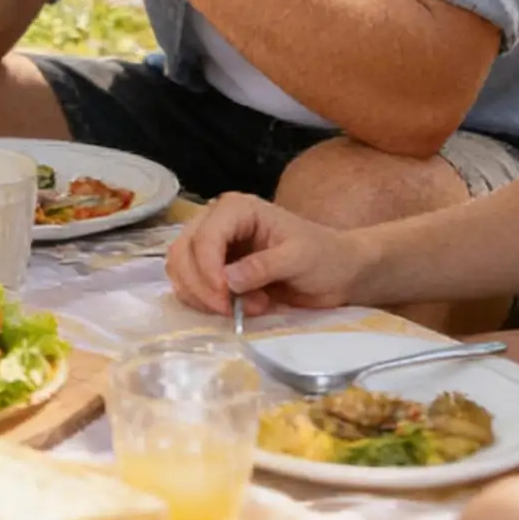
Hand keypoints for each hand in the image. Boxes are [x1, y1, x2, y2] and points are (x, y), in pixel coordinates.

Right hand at [165, 192, 368, 315]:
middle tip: (231, 310)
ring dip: (203, 296)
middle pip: (183, 252)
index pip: (205, 237)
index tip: (225, 301)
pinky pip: (189, 285)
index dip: (208, 271)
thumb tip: (227, 280)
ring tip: (242, 307)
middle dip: (202, 287)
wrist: (338, 273)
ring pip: (180, 269)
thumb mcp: (298, 259)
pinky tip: (238, 307)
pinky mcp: (212, 267)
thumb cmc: (324, 258)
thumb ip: (263, 267)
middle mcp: (217, 220)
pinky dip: (205, 302)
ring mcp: (212, 244)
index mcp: (237, 208)